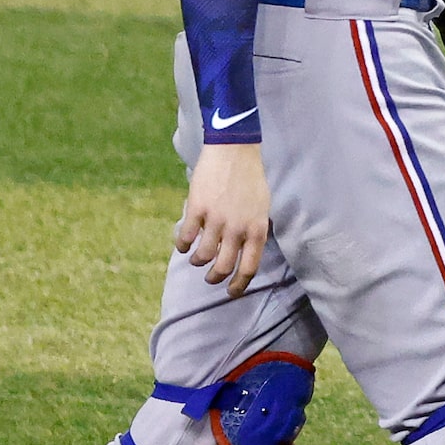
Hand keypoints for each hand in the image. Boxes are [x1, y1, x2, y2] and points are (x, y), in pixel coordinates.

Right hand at [176, 142, 270, 296]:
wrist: (234, 151)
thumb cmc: (251, 179)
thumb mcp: (262, 207)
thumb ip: (254, 230)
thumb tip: (246, 252)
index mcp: (257, 230)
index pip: (248, 268)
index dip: (239, 285)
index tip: (231, 292)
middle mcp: (237, 229)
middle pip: (223, 267)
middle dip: (215, 278)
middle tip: (210, 278)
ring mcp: (216, 220)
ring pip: (202, 256)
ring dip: (198, 262)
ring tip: (197, 260)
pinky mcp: (197, 209)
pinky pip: (185, 237)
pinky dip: (182, 245)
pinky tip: (183, 244)